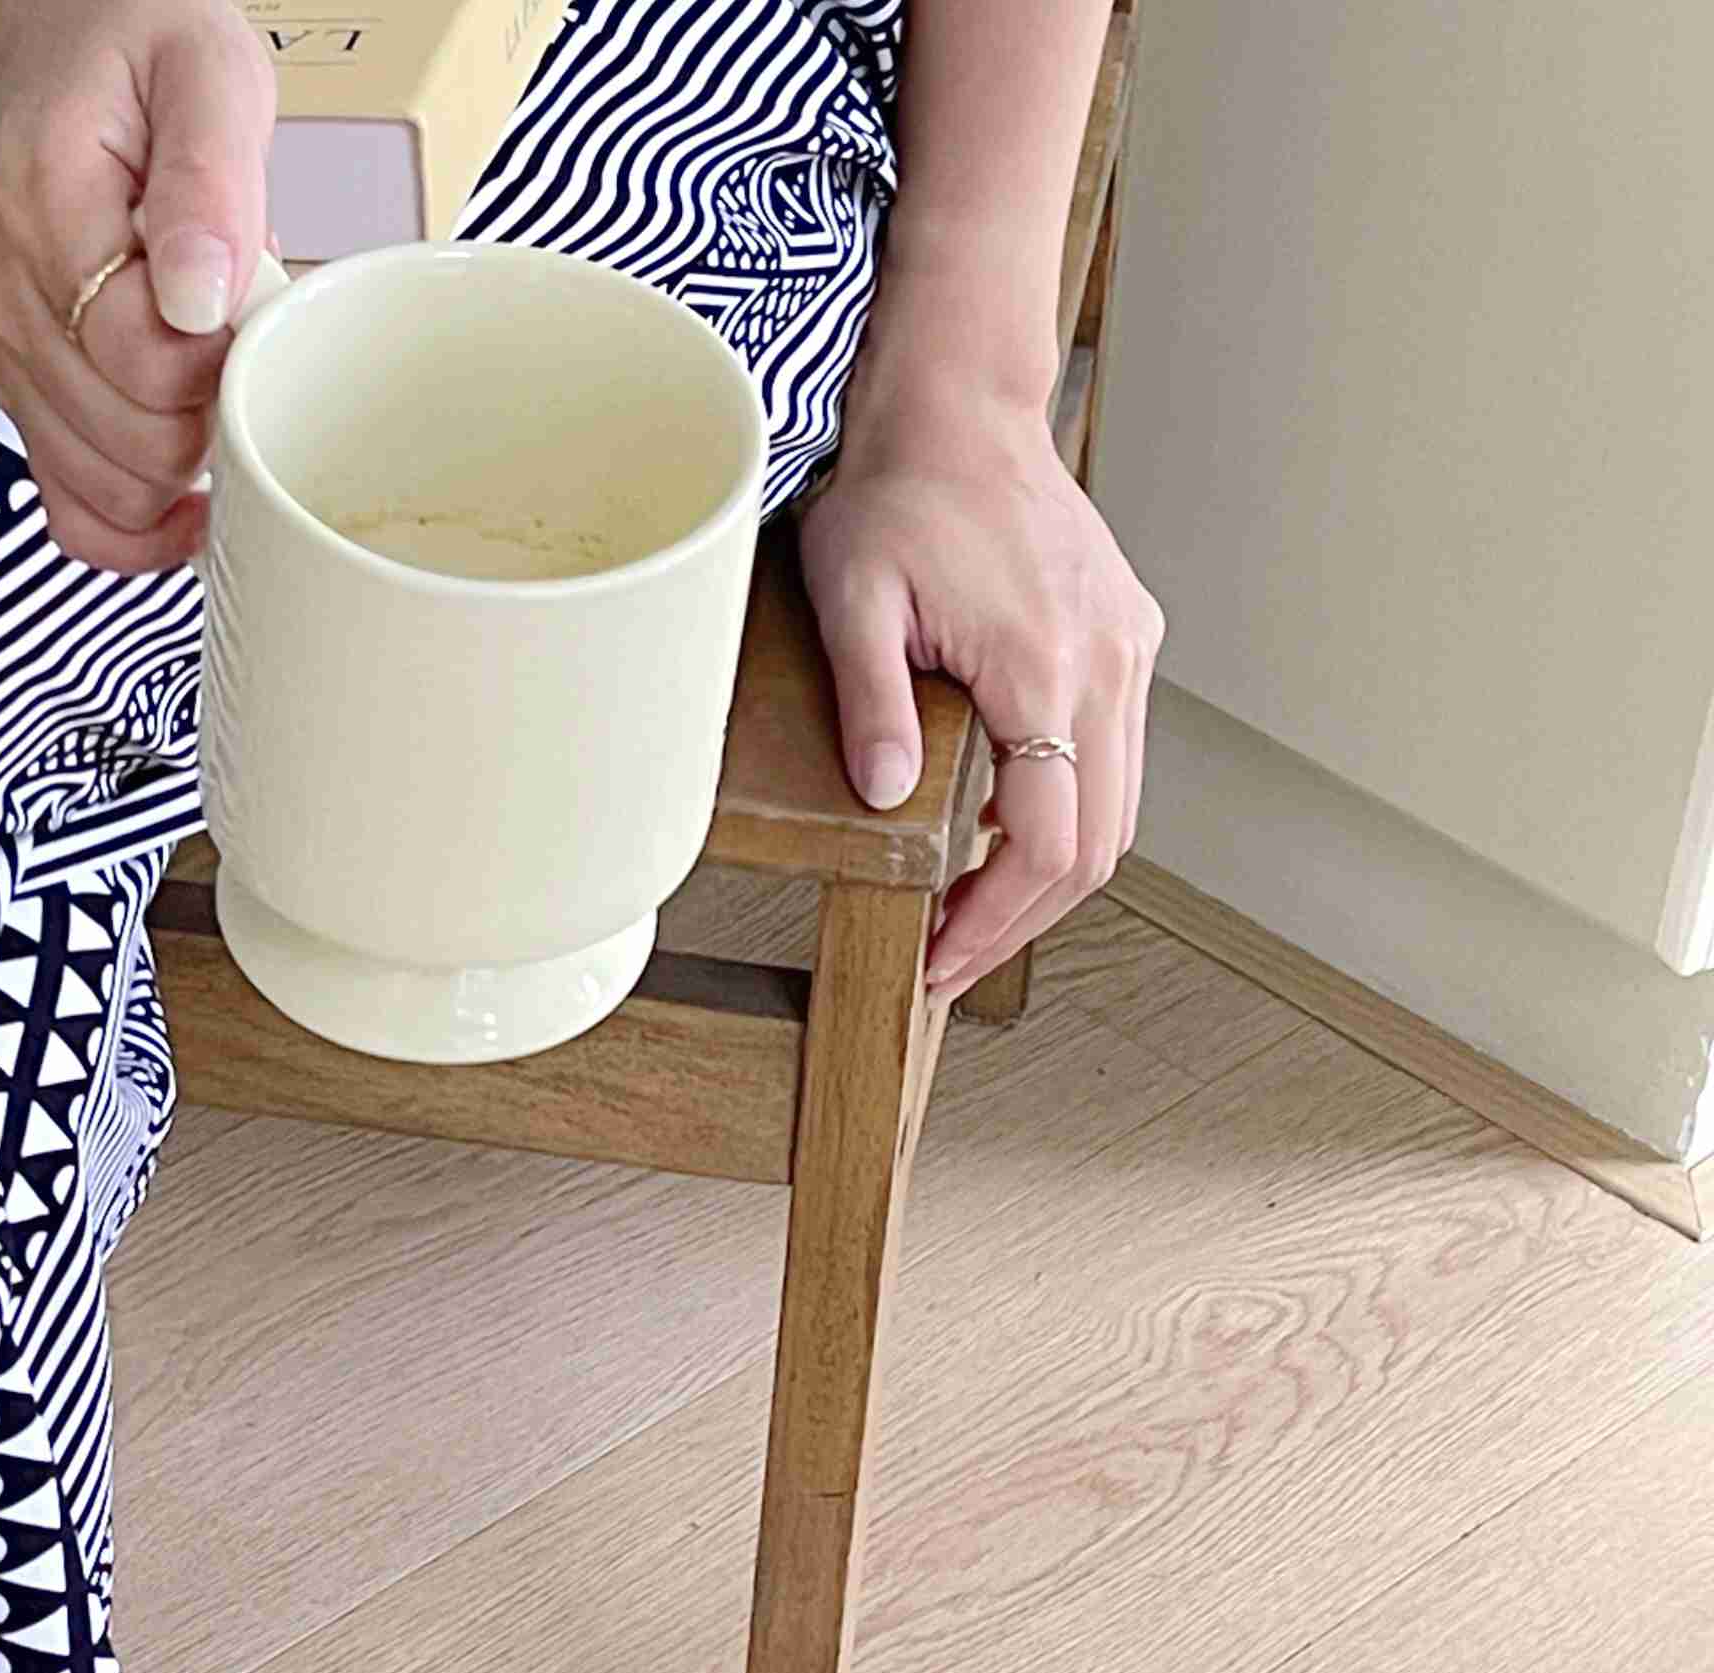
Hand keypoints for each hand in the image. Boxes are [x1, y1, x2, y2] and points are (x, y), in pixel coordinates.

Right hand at [0, 0, 275, 573]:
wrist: (62, 32)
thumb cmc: (135, 42)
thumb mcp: (209, 69)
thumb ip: (211, 181)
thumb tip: (200, 302)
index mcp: (40, 203)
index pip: (143, 360)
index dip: (220, 362)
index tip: (245, 310)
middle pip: (125, 442)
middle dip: (206, 415)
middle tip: (233, 343)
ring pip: (97, 489)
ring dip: (175, 467)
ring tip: (205, 387)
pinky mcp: (4, 380)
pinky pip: (63, 501)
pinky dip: (128, 522)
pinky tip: (181, 506)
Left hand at [796, 377, 1165, 997]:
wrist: (961, 404)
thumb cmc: (901, 491)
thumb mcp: (853, 599)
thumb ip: (871, 702)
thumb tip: (885, 796)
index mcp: (1045, 665)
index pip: (1046, 843)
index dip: (992, 921)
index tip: (939, 959)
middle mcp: (1108, 663)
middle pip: (1097, 845)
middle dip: (1022, 918)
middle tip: (949, 958)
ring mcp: (1128, 649)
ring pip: (1117, 807)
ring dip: (1050, 873)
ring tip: (971, 910)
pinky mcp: (1126, 635)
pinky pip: (1114, 754)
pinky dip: (1068, 810)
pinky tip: (1000, 830)